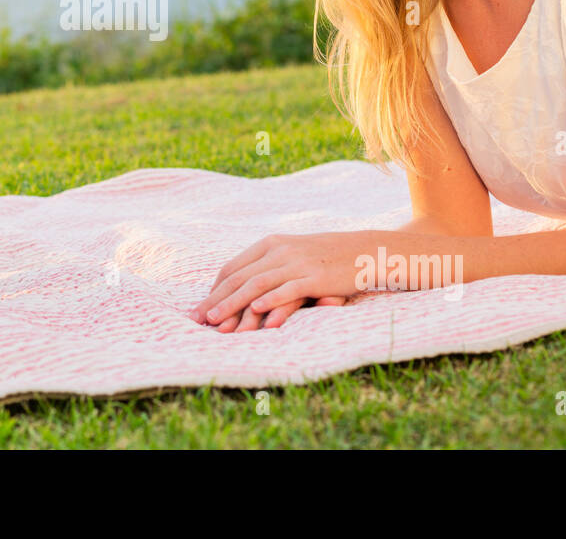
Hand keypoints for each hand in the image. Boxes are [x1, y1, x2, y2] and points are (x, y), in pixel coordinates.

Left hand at [189, 232, 365, 327]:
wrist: (366, 250)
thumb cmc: (326, 257)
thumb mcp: (293, 254)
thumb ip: (269, 267)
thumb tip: (244, 291)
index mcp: (270, 243)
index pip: (233, 267)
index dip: (215, 289)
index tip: (201, 308)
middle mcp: (279, 250)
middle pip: (240, 277)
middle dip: (216, 300)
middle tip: (198, 319)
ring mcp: (297, 263)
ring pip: (258, 284)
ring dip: (234, 304)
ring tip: (218, 321)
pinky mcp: (316, 277)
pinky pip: (288, 288)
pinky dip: (271, 299)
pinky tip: (256, 312)